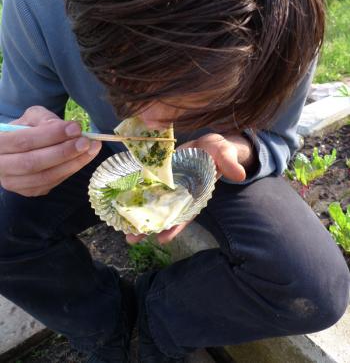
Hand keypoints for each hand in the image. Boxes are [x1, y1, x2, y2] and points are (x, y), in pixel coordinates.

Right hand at [0, 105, 101, 196]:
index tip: (75, 127)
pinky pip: (52, 183)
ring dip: (72, 163)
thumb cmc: (26, 129)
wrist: (17, 148)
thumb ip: (46, 119)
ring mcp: (14, 183)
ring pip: (45, 177)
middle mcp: (1, 167)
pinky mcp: (29, 191)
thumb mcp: (32, 117)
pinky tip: (84, 158)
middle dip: (63, 152)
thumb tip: (68, 128)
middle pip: (33, 163)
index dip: (51, 135)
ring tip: (91, 149)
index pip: (24, 141)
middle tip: (86, 141)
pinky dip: (70, 171)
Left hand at [126, 132, 254, 244]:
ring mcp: (169, 186)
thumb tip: (239, 174)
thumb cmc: (217, 150)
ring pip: (153, 204)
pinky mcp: (158, 176)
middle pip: (165, 213)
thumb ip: (228, 162)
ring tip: (123, 231)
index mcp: (197, 192)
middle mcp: (181, 193)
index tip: (163, 239)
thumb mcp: (224, 153)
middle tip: (132, 239)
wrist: (206, 144)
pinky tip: (121, 206)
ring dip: (139, 216)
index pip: (186, 213)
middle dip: (150, 227)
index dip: (176, 226)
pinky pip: (146, 188)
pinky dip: (136, 197)